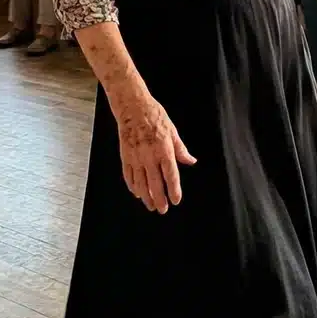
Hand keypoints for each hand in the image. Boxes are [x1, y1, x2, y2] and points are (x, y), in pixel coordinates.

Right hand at [111, 88, 196, 213]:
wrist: (133, 107)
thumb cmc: (155, 116)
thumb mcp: (172, 131)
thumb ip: (181, 149)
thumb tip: (191, 161)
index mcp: (164, 149)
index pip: (170, 175)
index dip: (174, 190)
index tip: (176, 200)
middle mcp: (150, 156)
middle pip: (155, 183)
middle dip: (160, 199)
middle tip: (163, 210)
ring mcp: (136, 157)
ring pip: (141, 183)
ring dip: (146, 196)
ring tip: (151, 206)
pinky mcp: (125, 156)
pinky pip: (129, 175)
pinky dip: (133, 186)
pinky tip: (137, 193)